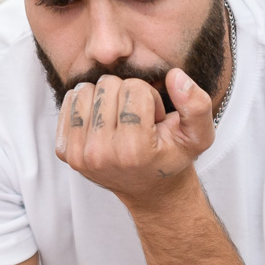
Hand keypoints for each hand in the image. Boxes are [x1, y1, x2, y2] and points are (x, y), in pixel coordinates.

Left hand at [54, 69, 214, 207]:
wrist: (149, 189)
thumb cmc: (173, 157)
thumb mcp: (199, 135)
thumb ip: (197, 105)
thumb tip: (174, 75)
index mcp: (133, 151)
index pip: (135, 88)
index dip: (150, 96)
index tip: (154, 118)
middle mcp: (101, 155)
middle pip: (108, 86)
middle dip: (127, 95)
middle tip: (137, 119)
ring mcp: (79, 155)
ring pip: (86, 90)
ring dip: (106, 97)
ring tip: (120, 120)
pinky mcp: (65, 152)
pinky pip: (69, 102)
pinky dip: (87, 103)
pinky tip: (103, 121)